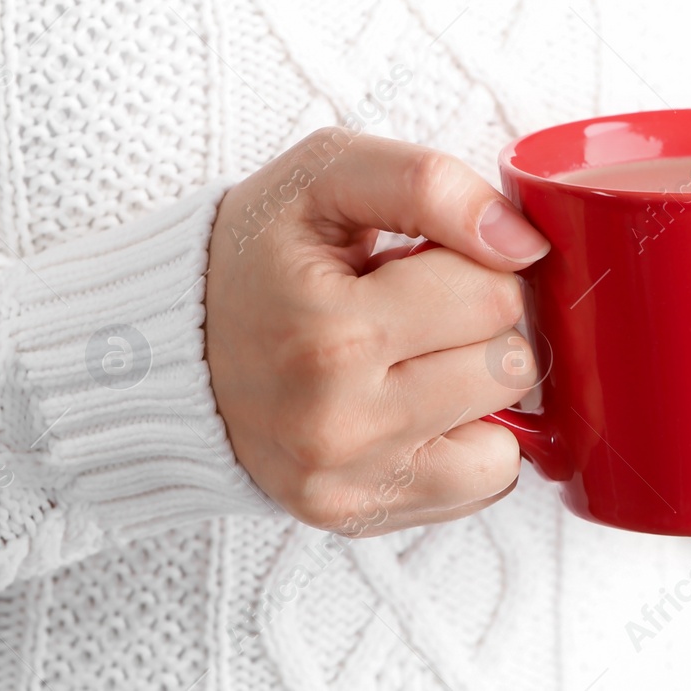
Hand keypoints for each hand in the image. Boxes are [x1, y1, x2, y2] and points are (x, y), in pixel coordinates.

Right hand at [204, 131, 550, 536]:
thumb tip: (525, 245)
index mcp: (331, 333)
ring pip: (510, 429)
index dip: (471, 262)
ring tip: (413, 357)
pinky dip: (469, 442)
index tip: (419, 261)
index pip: (495, 291)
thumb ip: (429, 184)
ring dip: (477, 385)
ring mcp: (348, 481)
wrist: (166, 351)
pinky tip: (417, 406)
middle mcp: (340, 423)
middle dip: (478, 323)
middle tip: (415, 310)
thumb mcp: (324, 175)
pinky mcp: (357, 515)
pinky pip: (486, 482)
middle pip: (509, 363)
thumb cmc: (255, 254)